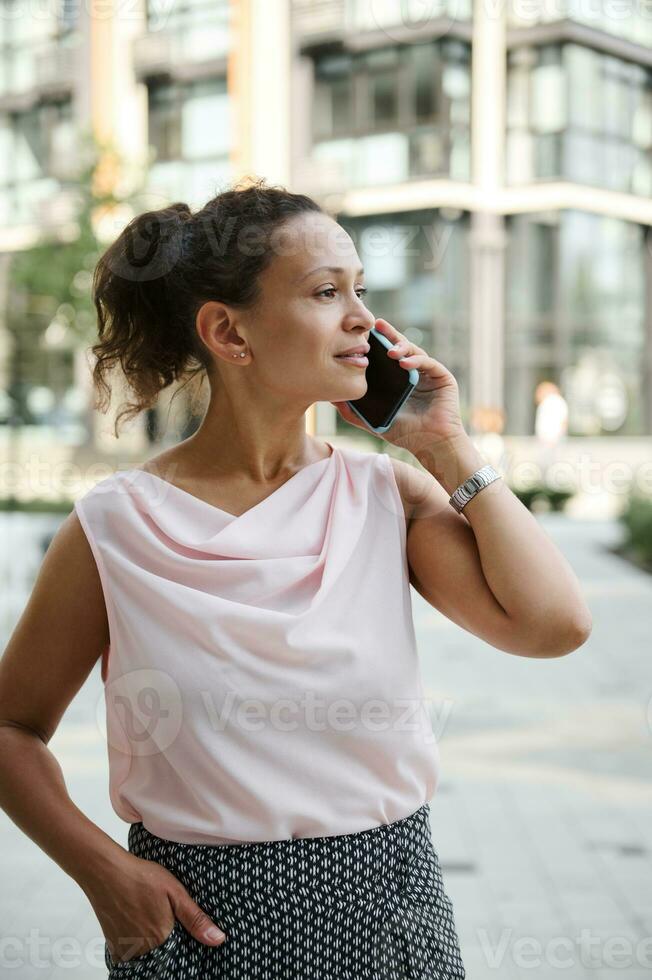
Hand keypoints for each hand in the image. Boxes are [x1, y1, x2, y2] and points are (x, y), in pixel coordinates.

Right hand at [84, 851, 225, 963]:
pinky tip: (137, 923)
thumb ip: (195, 919)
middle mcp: (143, 949)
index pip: (180, 951)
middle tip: (162, 918)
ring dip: (150, 943)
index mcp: (162, 938)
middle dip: (167, 942)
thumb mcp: (175, 892)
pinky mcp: (113, 945)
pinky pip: (130, 953)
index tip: (182, 928)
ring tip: (150, 918)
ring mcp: (126, 949)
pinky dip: (136, 943)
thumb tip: (218, 940)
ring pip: (146, 953)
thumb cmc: (141, 877)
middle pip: (162, 953)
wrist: (106, 871)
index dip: (184, 940)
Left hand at [331, 317, 466, 456]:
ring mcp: (428, 373)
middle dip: (389, 335)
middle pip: (400, 347)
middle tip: (378, 325)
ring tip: (391, 352)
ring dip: (402, 347)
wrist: (431, 445)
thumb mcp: (374, 421)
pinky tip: (405, 364)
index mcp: (398, 379)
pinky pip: (428, 363)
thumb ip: (353, 412)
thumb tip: (332, 400)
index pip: (386, 356)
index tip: (363, 333)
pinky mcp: (442, 376)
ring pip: (414, 351)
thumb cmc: (406, 434)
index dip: (377, 343)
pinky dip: (417, 361)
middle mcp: (414, 372)